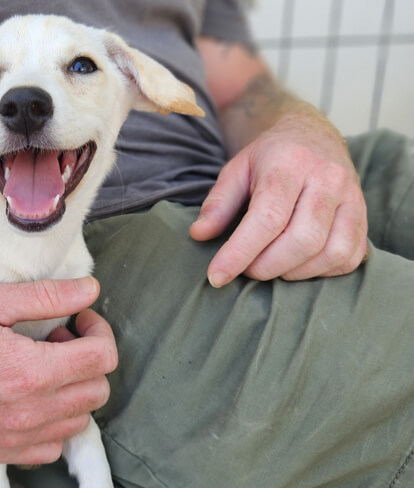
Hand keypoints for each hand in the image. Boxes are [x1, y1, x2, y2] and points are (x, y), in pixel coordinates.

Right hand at [0, 277, 114, 464]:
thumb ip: (47, 296)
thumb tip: (91, 290)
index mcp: (32, 371)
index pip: (103, 358)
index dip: (99, 331)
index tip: (80, 318)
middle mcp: (30, 412)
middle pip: (98, 390)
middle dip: (88, 359)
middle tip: (58, 340)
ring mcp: (15, 438)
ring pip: (80, 420)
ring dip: (73, 391)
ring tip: (43, 367)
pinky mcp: (0, 453)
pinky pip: (52, 447)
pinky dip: (53, 423)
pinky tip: (31, 399)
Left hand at [190, 114, 367, 286]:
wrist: (312, 135)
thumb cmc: (268, 159)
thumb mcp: (235, 170)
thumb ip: (217, 203)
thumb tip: (199, 235)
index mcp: (291, 163)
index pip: (268, 217)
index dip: (240, 252)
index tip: (217, 275)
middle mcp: (328, 179)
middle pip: (303, 239)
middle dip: (267, 266)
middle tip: (246, 269)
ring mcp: (353, 198)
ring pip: (331, 253)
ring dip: (294, 272)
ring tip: (270, 266)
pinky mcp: (364, 217)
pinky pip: (349, 258)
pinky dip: (321, 272)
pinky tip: (297, 265)